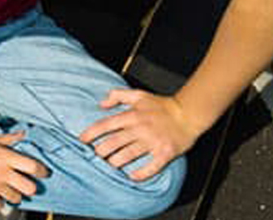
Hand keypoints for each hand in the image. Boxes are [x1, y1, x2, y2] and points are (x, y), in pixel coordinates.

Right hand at [0, 133, 46, 212]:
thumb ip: (9, 139)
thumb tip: (23, 134)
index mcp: (5, 157)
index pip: (33, 167)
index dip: (42, 171)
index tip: (43, 173)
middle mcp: (2, 172)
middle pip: (29, 188)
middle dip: (30, 188)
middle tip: (25, 185)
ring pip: (16, 198)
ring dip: (15, 196)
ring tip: (9, 191)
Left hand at [79, 89, 200, 179]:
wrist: (189, 113)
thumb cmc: (163, 106)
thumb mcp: (139, 95)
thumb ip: (118, 95)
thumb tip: (102, 103)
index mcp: (133, 115)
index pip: (107, 125)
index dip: (92, 133)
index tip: (82, 140)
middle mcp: (140, 128)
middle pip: (114, 142)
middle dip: (101, 151)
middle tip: (94, 156)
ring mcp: (153, 141)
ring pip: (129, 154)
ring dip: (116, 162)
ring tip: (109, 166)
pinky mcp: (165, 152)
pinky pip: (152, 166)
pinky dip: (142, 173)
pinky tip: (132, 177)